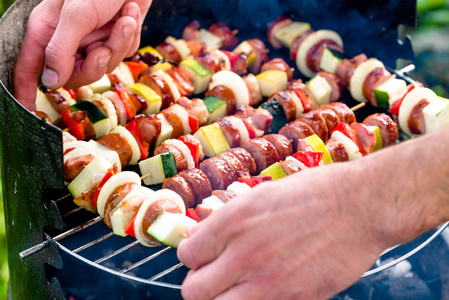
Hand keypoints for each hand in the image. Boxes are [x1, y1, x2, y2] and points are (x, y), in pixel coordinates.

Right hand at [13, 0, 151, 109]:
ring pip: (104, 66)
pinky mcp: (115, 39)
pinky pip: (123, 53)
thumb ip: (60, 49)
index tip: (28, 111)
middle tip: (102, 47)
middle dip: (95, 63)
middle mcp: (69, 39)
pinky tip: (129, 15)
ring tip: (123, 19)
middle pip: (76, 75)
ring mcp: (93, 40)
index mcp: (48, 30)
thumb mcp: (76, 15)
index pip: (30, 68)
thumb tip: (51, 82)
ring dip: (117, 44)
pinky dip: (129, 37)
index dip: (27, 90)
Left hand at [177, 163, 386, 299]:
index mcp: (233, 221)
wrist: (360, 206)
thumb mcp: (261, 194)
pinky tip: (264, 288)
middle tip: (215, 275)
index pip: (187, 255)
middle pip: (194, 290)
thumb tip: (202, 236)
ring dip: (221, 298)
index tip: (203, 256)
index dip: (193, 257)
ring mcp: (268, 282)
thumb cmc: (313, 194)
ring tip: (236, 286)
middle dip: (200, 283)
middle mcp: (244, 254)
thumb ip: (227, 220)